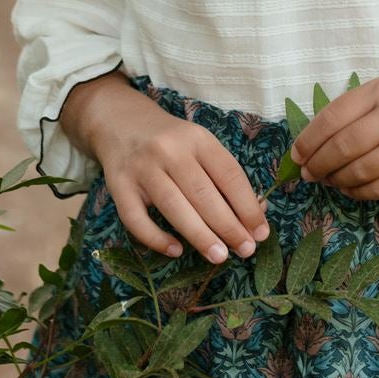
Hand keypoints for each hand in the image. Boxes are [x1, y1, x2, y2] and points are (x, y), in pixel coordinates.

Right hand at [93, 94, 271, 265]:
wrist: (120, 120)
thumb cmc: (171, 141)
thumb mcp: (200, 146)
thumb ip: (224, 177)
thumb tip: (254, 216)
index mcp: (197, 139)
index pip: (229, 175)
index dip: (247, 206)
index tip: (260, 232)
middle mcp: (169, 150)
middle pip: (203, 193)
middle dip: (228, 226)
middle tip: (245, 250)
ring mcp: (141, 167)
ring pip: (174, 206)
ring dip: (200, 235)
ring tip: (219, 256)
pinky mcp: (118, 184)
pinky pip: (135, 218)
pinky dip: (155, 238)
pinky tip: (175, 251)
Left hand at [288, 72, 378, 199]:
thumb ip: (359, 111)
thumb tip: (315, 144)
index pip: (333, 117)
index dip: (308, 140)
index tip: (296, 154)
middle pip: (343, 147)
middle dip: (319, 165)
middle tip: (309, 174)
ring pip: (361, 171)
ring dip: (338, 181)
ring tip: (331, 181)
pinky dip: (361, 192)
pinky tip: (354, 189)